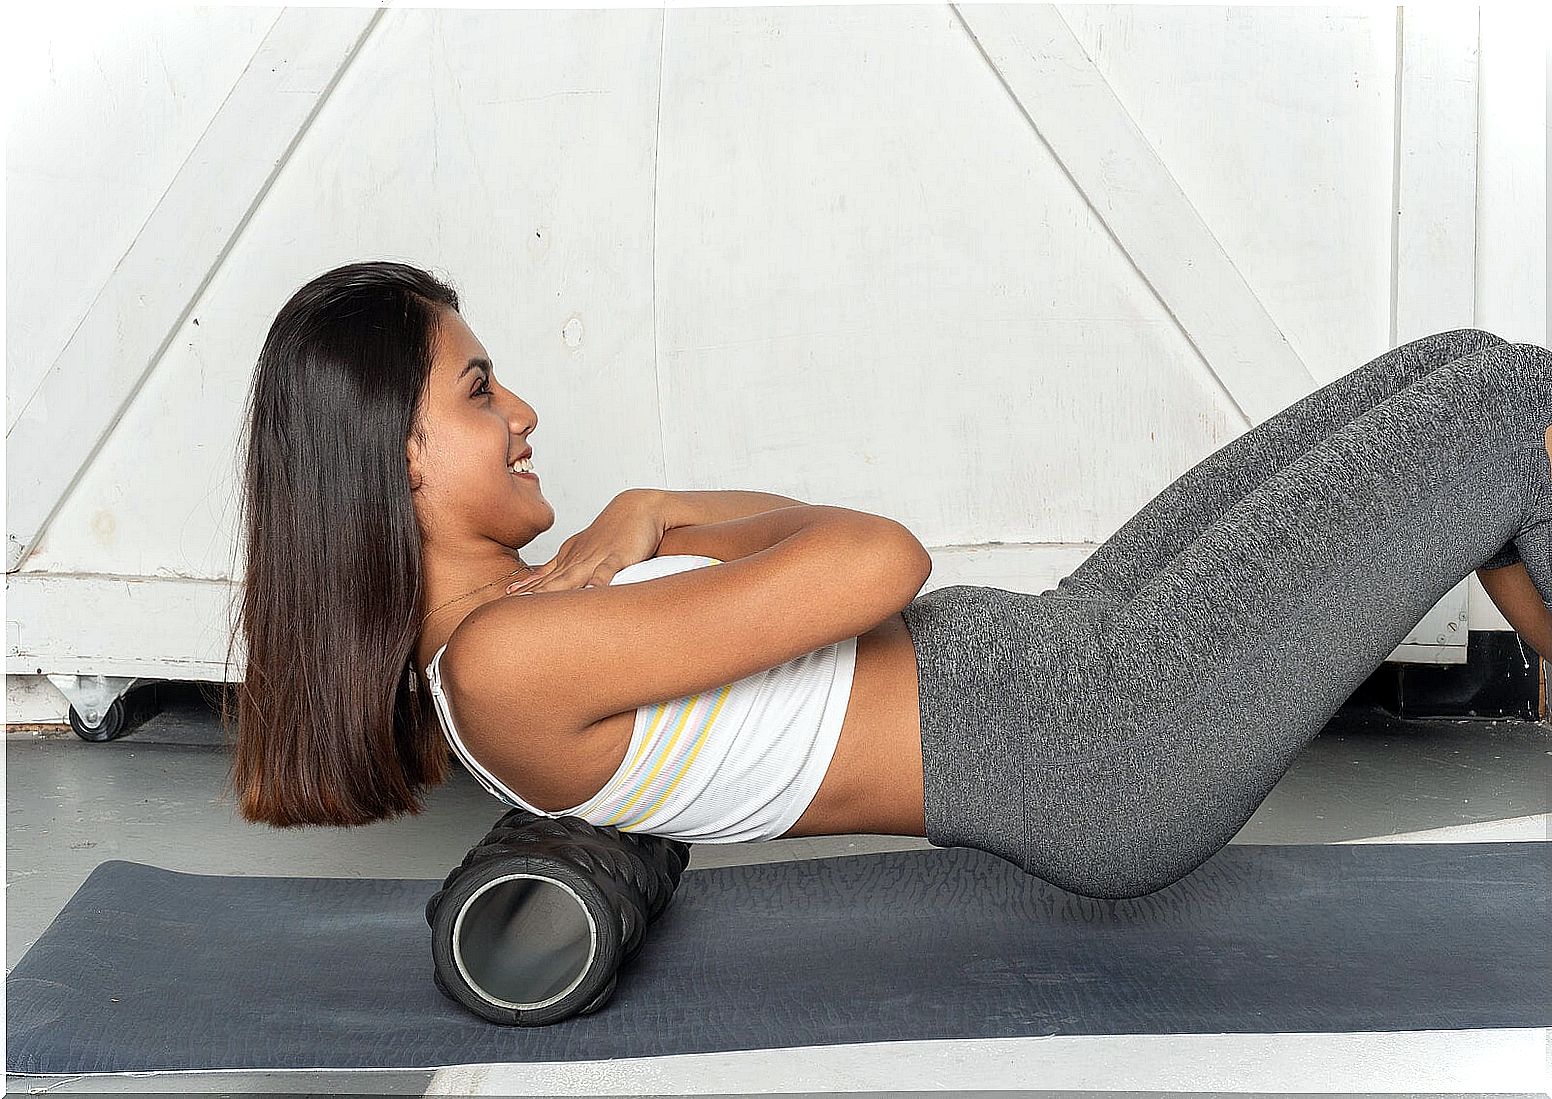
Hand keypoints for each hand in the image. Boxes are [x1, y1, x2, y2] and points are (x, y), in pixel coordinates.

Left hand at [505, 490, 666, 595]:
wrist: (638, 507)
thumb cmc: (611, 532)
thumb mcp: (580, 550)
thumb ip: (558, 570)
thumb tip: (533, 585)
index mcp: (569, 558)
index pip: (543, 578)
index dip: (525, 591)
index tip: (503, 602)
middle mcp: (578, 559)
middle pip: (552, 581)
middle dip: (531, 596)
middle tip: (510, 608)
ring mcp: (597, 558)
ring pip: (572, 577)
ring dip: (554, 591)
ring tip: (536, 605)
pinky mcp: (618, 557)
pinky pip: (606, 572)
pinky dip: (597, 583)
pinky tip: (589, 595)